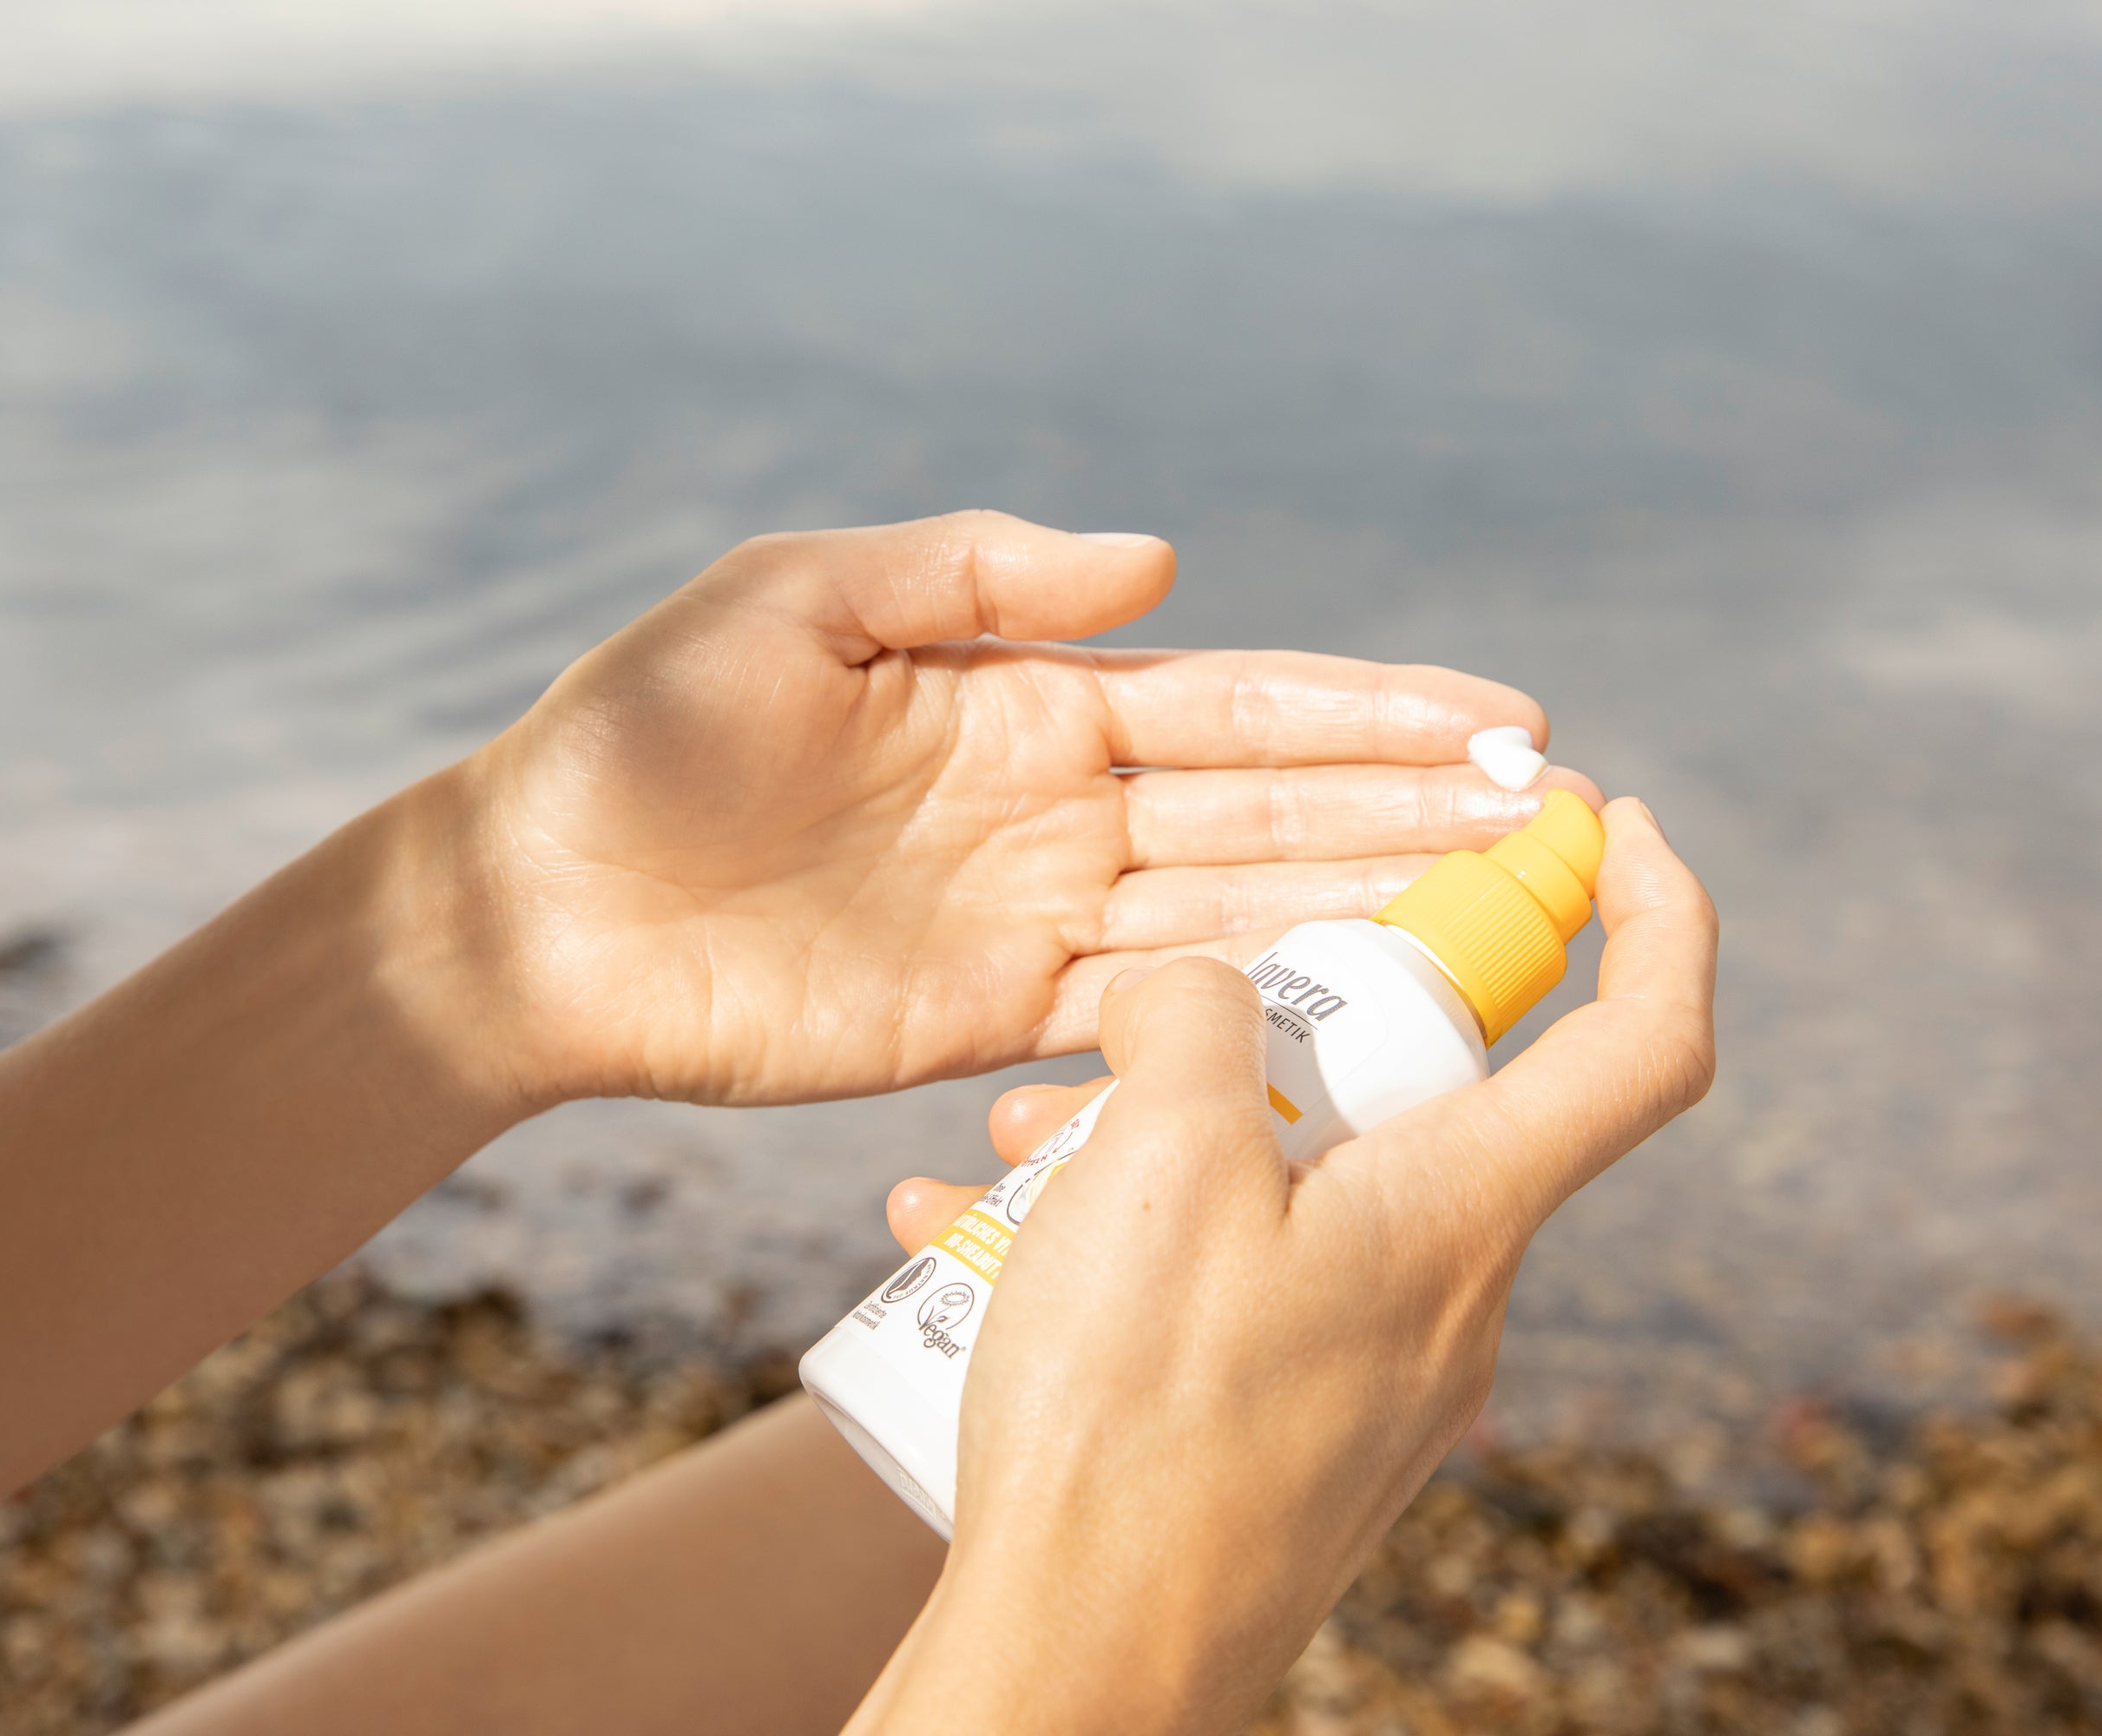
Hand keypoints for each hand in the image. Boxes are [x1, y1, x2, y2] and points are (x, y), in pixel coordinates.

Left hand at [451, 511, 1597, 1106]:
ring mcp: (1034, 919)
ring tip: (1509, 905)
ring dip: (1372, 907)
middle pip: (1274, 809)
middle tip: (1561, 819)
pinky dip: (1255, 1009)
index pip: (1239, 700)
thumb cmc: (644, 732)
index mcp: (1026, 695)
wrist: (539, 909)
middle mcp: (1056, 806)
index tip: (1506, 718)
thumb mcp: (800, 599)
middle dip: (1417, 810)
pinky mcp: (990, 1023)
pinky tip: (1361, 1005)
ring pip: (1240, 912)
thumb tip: (1164, 563)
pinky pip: (1153, 1016)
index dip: (1374, 710)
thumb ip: (979, 573)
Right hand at [850, 798, 1715, 1735]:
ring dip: (1166, 1139)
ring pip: (1301, 1187)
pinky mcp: (1299, 1433)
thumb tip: (1195, 996)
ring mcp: (1376, 1377)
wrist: (1083, 1665)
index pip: (1646, 1038)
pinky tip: (986, 1241)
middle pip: (1416, 1096)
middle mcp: (1449, 1299)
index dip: (1660, 911)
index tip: (1608, 821)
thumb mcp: (1160, 1163)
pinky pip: (1241, 1283)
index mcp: (1461, 1215)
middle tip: (1137, 1030)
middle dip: (1273, 1029)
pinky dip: (1135, 1240)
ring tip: (1014, 1148)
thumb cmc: (1135, 1425)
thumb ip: (1199, 1023)